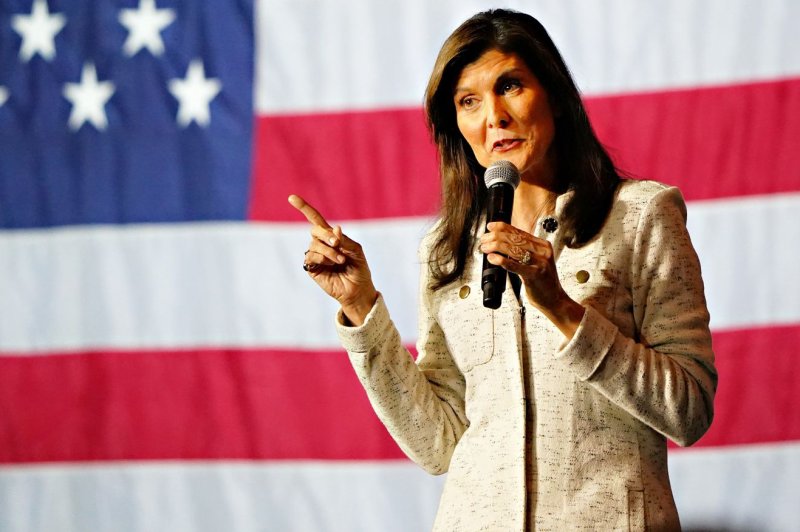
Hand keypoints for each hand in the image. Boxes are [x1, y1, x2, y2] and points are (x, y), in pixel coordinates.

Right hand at [288, 194, 377, 324]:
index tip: (291, 197)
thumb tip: (335, 229)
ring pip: (314, 244)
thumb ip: (344, 239)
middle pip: (314, 230)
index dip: (304, 208)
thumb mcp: (355, 250)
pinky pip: (310, 256)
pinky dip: (322, 258)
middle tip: (337, 243)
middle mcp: (321, 244)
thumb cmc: (358, 268)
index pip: (315, 219)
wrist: (357, 289)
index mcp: (331, 236)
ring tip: (340, 260)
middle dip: (325, 234)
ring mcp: (315, 256)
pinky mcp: (312, 268)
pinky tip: (331, 264)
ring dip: (329, 251)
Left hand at [479, 221, 584, 337]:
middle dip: (496, 237)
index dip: (502, 227)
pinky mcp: (535, 274)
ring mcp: (540, 263)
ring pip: (514, 249)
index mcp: (543, 246)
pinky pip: (515, 265)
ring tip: (485, 248)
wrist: (555, 300)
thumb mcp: (535, 262)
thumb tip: (501, 243)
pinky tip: (492, 258)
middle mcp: (543, 252)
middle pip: (515, 239)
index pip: (520, 232)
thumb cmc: (542, 282)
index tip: (490, 227)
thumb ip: (523, 252)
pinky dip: (501, 260)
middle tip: (484, 240)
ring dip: (495, 247)